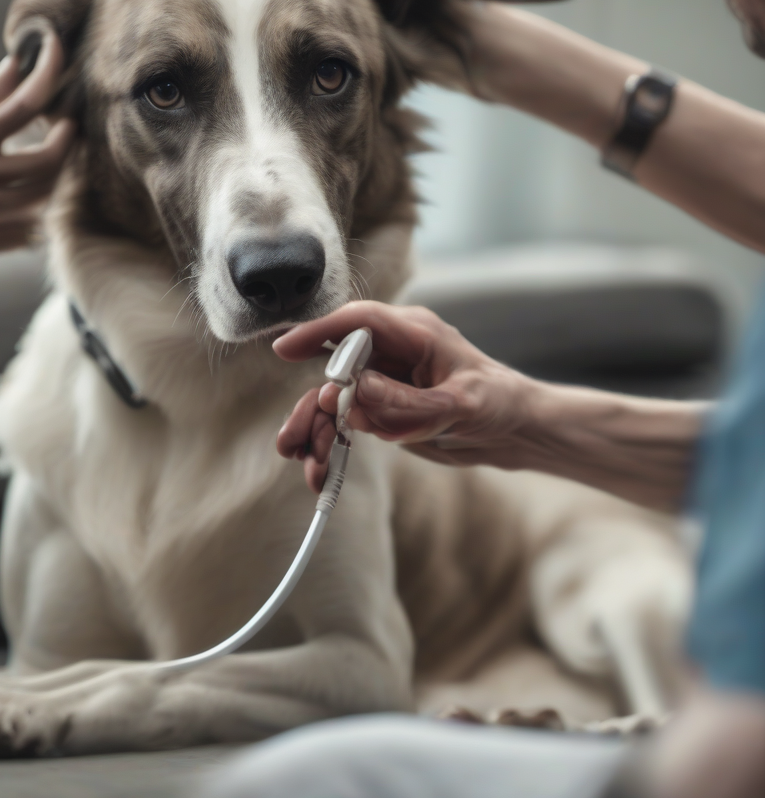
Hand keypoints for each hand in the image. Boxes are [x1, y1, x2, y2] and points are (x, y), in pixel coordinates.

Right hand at [0, 24, 72, 256]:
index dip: (49, 73)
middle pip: (50, 158)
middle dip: (67, 140)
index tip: (60, 49)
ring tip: (56, 162)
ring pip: (49, 196)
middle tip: (68, 127)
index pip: (22, 103)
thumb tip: (19, 64)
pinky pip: (38, 228)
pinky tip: (34, 201)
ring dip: (60, 177)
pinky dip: (41, 212)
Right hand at [274, 300, 536, 491]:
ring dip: (316, 434)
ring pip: (333, 401)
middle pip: (333, 369)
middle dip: (310, 408)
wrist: (513, 430)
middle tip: (291, 441)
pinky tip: (320, 474)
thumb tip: (355, 392)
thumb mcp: (460, 406)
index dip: (317, 331)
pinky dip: (330, 447)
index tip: (284, 349)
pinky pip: (345, 424)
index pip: (356, 322)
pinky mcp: (381, 407)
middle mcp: (390, 353)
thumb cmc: (496, 404)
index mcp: (413, 333)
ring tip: (309, 468)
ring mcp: (383, 380)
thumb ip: (409, 402)